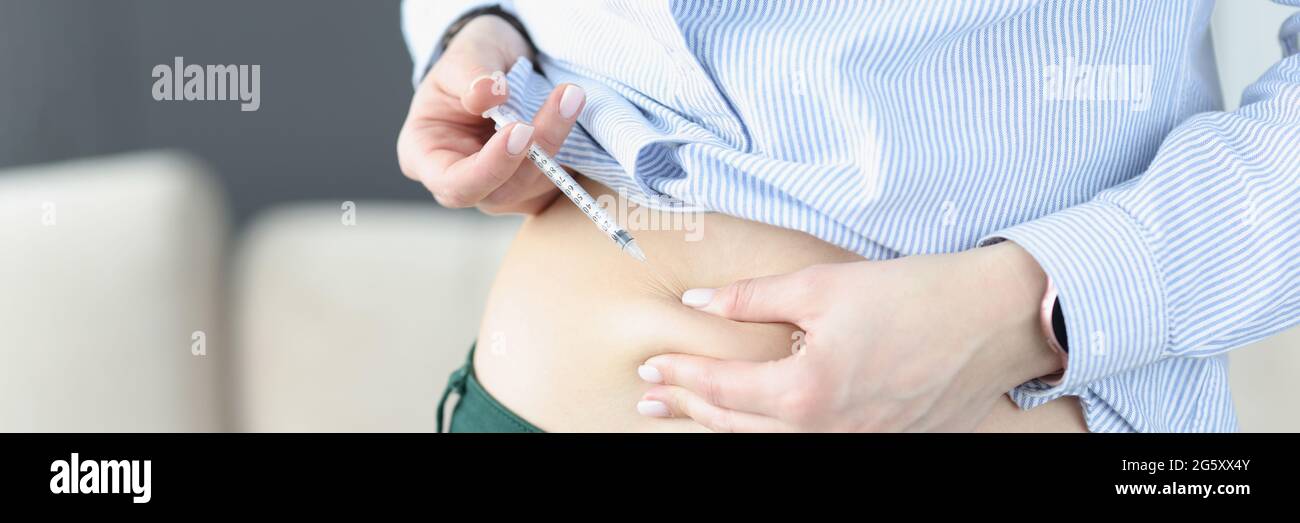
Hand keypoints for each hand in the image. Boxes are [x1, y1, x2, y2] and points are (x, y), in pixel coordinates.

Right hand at [397, 15, 585, 214]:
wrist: (499, 64)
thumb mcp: (464, 54)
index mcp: (425, 155)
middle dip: (536, 152)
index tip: (519, 129)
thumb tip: (489, 94)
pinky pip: (553, 180)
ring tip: (571, 95)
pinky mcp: (530, 185)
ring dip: (558, 142)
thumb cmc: (470, 63)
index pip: (452, 183)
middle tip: (563, 102)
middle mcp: (460, 180)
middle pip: (499, 190)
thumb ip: (470, 73)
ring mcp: (497, 187)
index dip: (489, 167)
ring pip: (532, 186)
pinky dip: (568, 150)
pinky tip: (570, 112)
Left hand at [636, 242, 1063, 431]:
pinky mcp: (882, 443)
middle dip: (688, 411)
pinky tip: (759, 419)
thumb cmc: (915, 295)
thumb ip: (751, 300)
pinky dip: (773, 432)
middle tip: (651, 401)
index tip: (650, 369)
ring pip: (771, 443)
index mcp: (806, 393)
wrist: (995, 321)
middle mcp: (827, 432)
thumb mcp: (822, 286)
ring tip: (692, 413)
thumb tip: (698, 304)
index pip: (720, 390)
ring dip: (725, 426)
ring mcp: (856, 444)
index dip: (679, 378)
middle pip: (737, 428)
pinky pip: (812, 443)